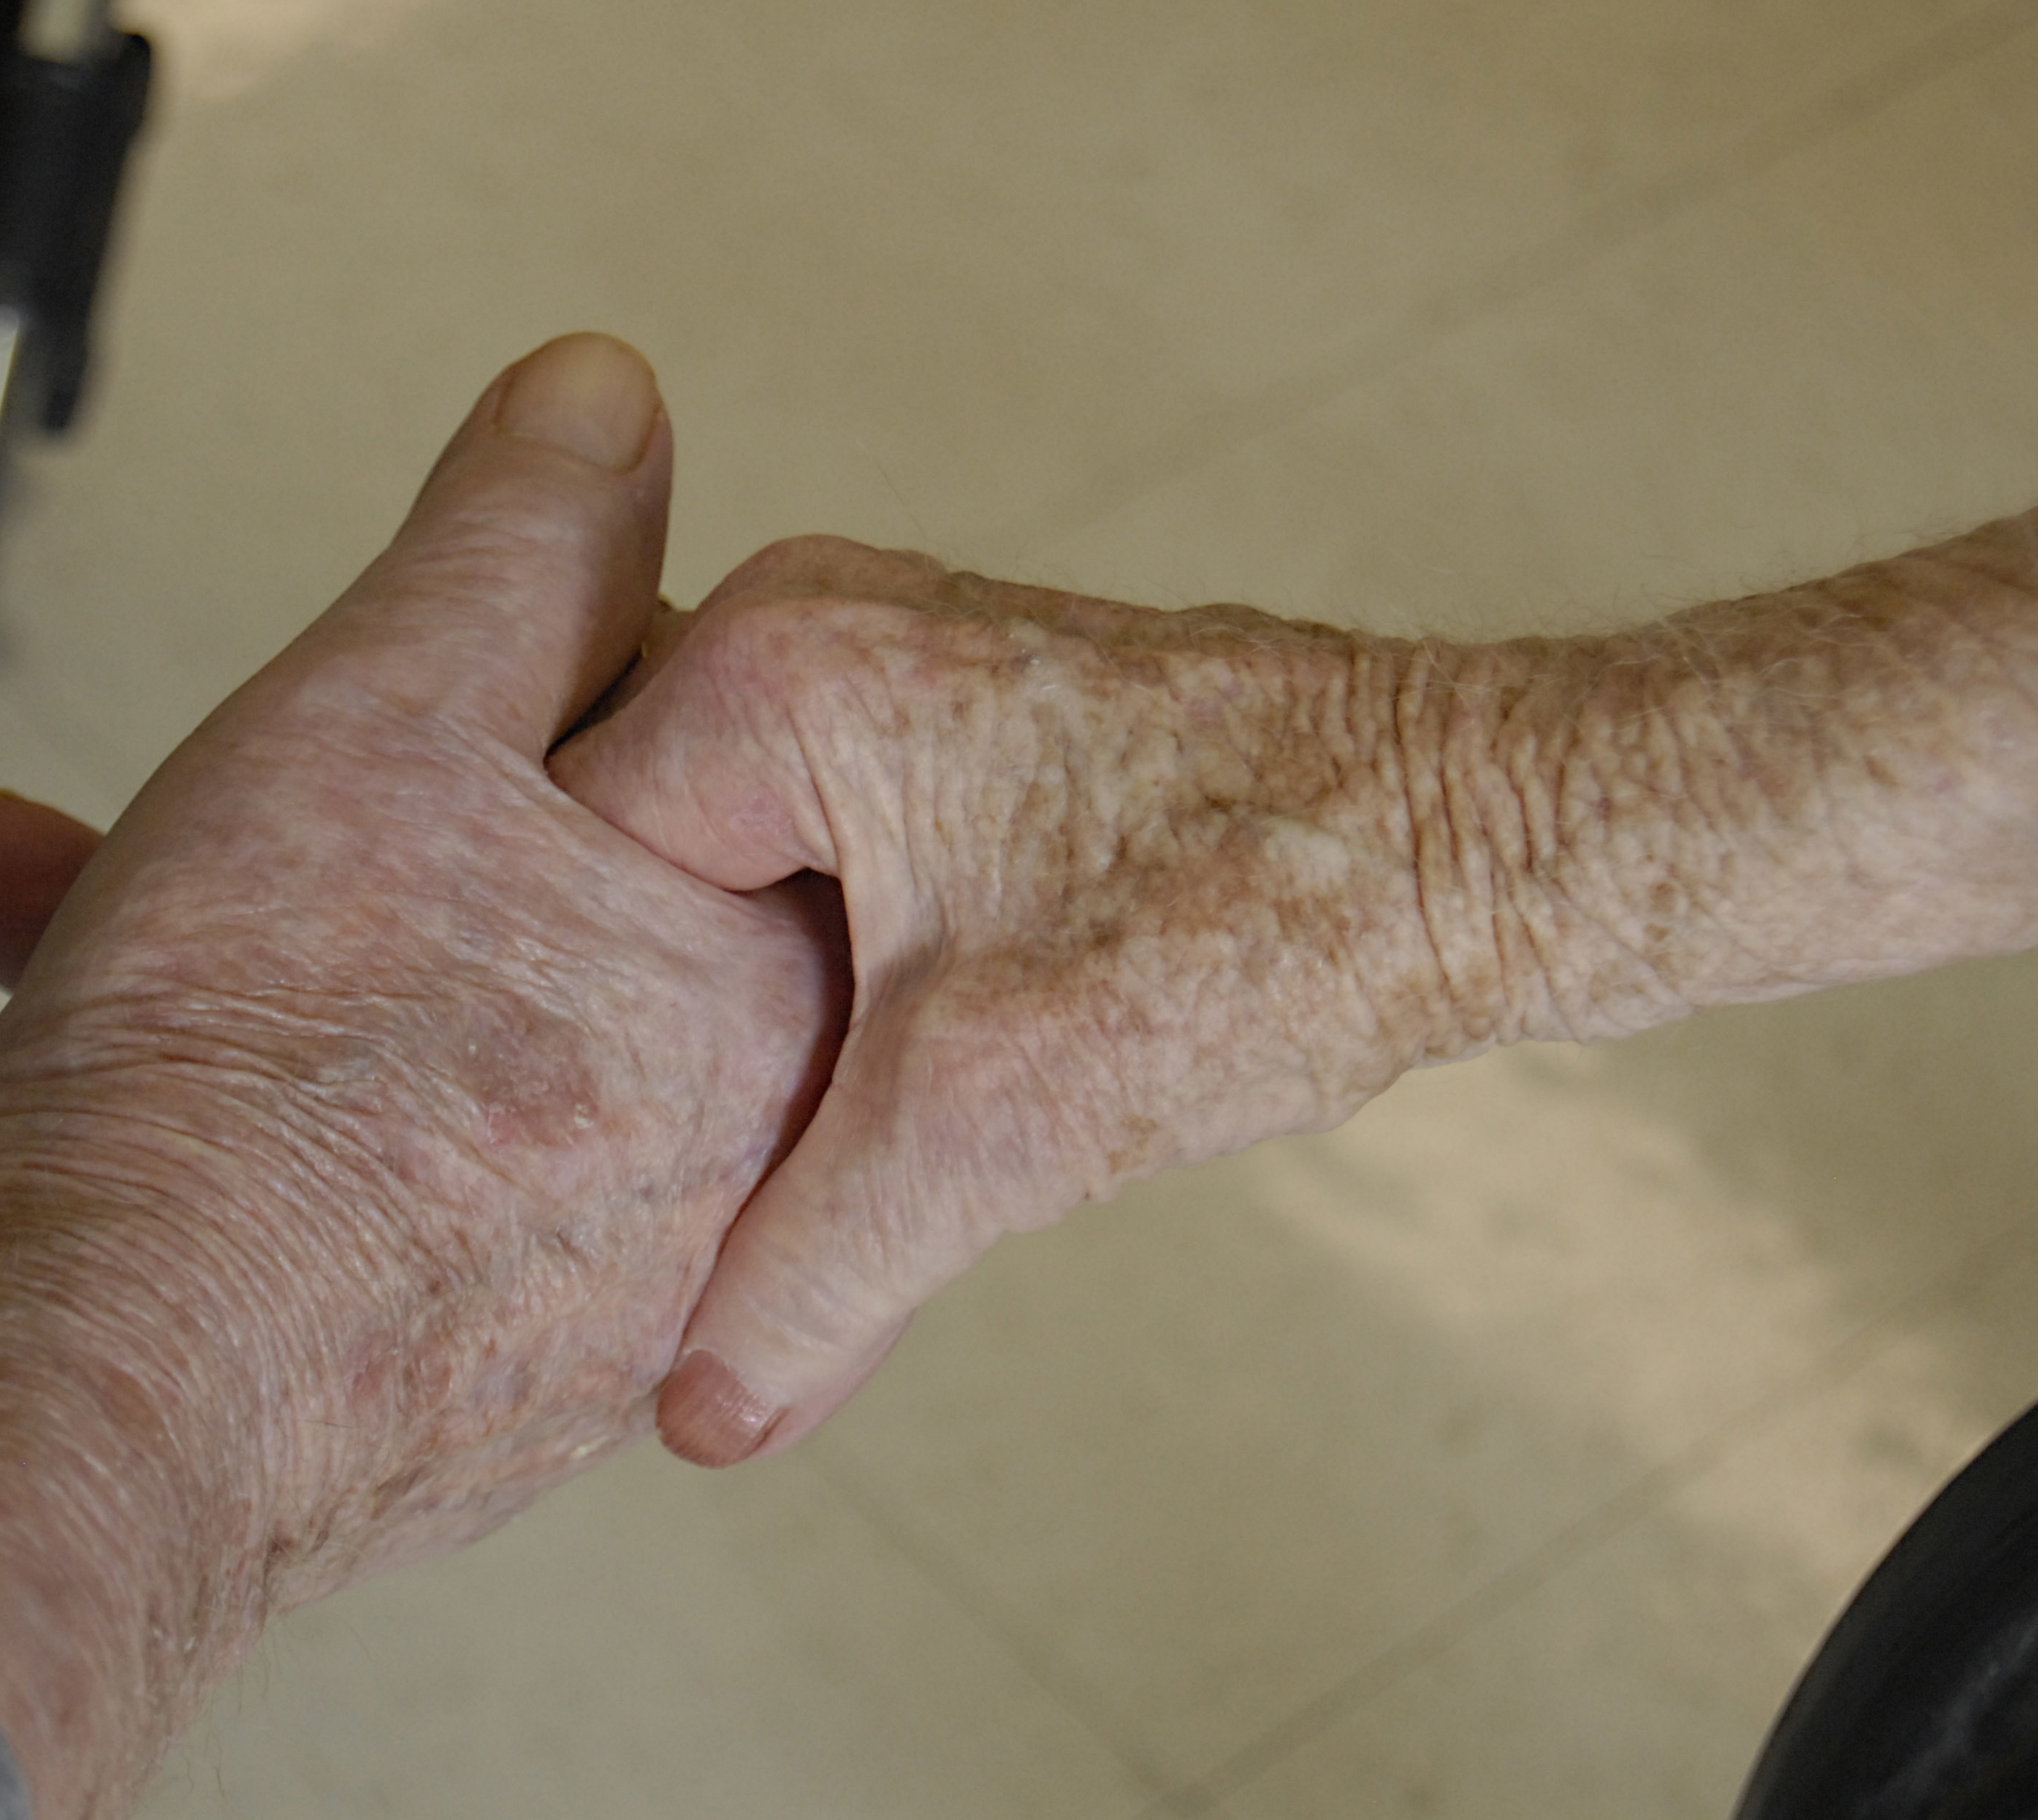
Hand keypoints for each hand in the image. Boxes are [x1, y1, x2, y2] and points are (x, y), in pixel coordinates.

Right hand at [0, 335, 847, 1817]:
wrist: (98, 1400)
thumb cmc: (247, 1069)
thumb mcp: (389, 699)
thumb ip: (522, 538)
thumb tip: (607, 400)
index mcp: (769, 970)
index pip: (693, 741)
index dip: (505, 676)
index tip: (394, 706)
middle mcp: (745, 1148)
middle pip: (562, 899)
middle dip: (357, 819)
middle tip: (224, 824)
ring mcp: (625, 1288)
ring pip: (467, 1042)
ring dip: (281, 954)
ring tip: (110, 920)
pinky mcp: (502, 1388)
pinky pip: (418, 1190)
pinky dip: (299, 1119)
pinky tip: (152, 1083)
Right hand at [554, 487, 2037, 1467]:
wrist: (1483, 840)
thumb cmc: (1257, 926)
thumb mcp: (987, 1131)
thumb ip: (807, 1277)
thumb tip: (691, 1416)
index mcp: (767, 667)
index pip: (555, 879)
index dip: (588, 1049)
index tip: (626, 1171)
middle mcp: (809, 621)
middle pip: (639, 879)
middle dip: (681, 1035)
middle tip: (710, 1174)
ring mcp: (892, 656)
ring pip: (740, 877)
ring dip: (767, 1014)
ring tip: (802, 1133)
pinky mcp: (966, 711)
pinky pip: (831, 847)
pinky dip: (842, 965)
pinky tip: (878, 1069)